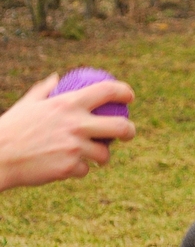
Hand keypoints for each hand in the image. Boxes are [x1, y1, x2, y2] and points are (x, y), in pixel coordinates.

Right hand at [0, 74, 135, 190]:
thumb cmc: (11, 129)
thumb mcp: (28, 104)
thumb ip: (45, 90)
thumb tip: (57, 77)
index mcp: (68, 103)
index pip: (107, 91)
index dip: (124, 91)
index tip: (129, 97)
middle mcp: (76, 124)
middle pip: (121, 126)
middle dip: (130, 131)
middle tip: (128, 133)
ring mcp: (75, 147)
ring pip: (105, 154)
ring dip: (101, 157)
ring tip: (94, 157)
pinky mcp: (71, 167)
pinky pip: (85, 169)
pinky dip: (78, 169)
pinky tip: (65, 167)